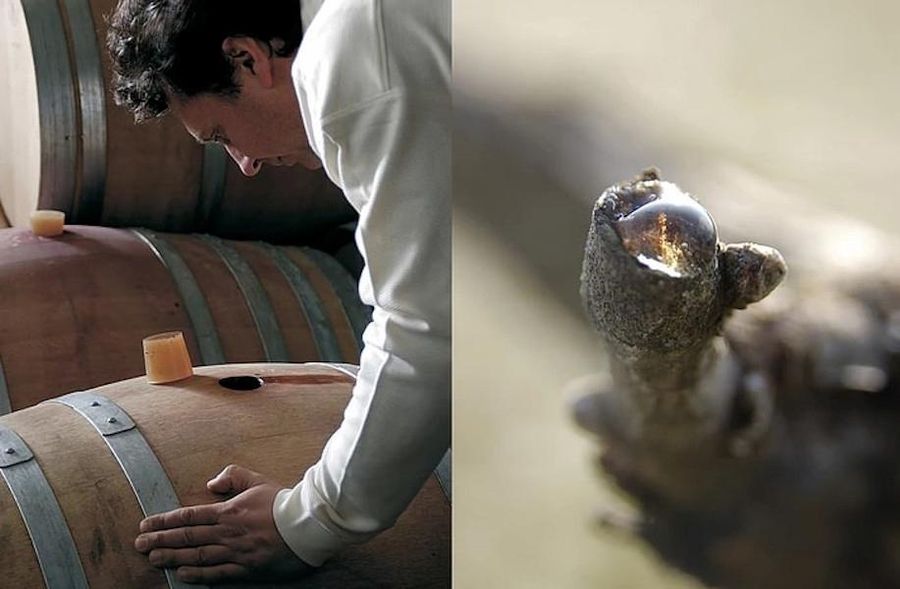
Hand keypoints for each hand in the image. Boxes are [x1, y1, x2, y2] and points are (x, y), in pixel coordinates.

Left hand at [135, 465, 313, 583]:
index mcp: (229, 511)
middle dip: (160, 540)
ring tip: (153, 559)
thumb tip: (211, 484)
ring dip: (172, 557)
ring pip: (197, 556)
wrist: (307, 524)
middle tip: (139, 544)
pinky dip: (198, 574)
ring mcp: (236, 552)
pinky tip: (182, 574)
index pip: (189, 516)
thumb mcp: (258, 480)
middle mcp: (228, 532)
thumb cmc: (283, 502)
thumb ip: (233, 477)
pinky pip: (218, 573)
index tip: (146, 523)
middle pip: (187, 537)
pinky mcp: (247, 567)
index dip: (165, 520)